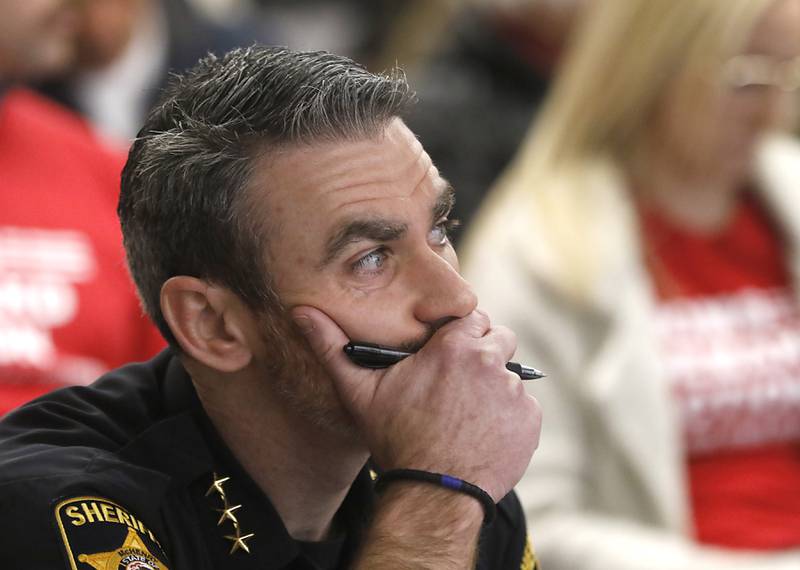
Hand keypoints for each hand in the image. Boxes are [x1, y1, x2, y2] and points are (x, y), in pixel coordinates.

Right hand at [292, 307, 541, 501]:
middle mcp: (490, 362)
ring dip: (495, 387)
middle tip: (461, 382)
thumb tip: (301, 312)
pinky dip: (509, 417)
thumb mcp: (360, 392)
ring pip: (510, 375)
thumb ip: (333, 347)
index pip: (473, 316)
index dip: (463, 333)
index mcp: (454, 347)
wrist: (433, 494)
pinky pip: (523, 407)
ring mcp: (513, 393)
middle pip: (499, 339)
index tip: (451, 352)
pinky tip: (484, 434)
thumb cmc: (396, 440)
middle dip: (484, 353)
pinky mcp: (529, 421)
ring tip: (470, 413)